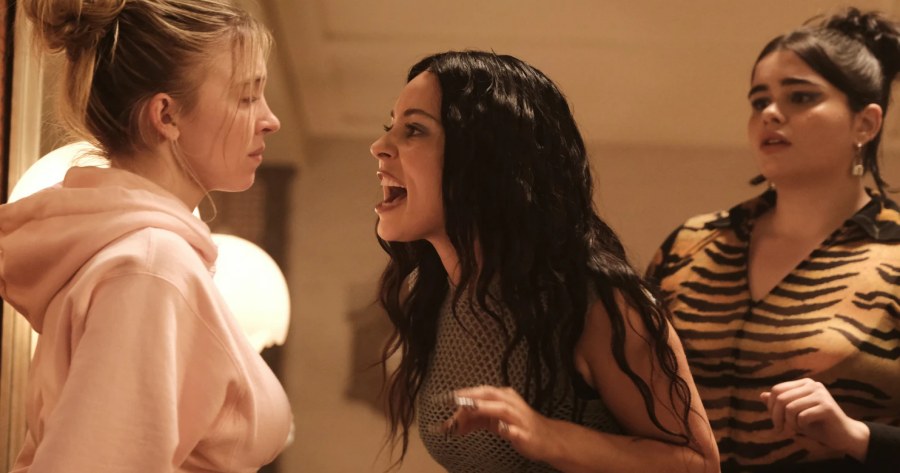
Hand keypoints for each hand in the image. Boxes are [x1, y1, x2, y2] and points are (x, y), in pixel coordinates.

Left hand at [443, 385, 559, 462]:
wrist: (549, 438)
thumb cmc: (519, 426)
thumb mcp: (495, 420)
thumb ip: (476, 418)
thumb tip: (453, 421)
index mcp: (504, 397)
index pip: (480, 393)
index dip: (462, 394)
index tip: (444, 398)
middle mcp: (511, 404)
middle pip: (489, 395)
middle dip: (470, 396)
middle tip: (452, 400)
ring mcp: (519, 418)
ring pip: (501, 409)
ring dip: (484, 408)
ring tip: (468, 408)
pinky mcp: (526, 434)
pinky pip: (516, 430)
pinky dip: (507, 429)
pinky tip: (500, 429)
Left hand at [761, 378, 869, 460]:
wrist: (843, 435)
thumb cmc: (816, 424)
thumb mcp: (794, 414)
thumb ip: (780, 404)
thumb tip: (762, 395)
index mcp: (804, 384)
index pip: (777, 390)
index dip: (771, 407)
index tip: (776, 423)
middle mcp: (812, 385)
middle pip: (781, 398)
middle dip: (776, 417)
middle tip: (780, 430)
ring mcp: (820, 394)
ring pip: (790, 408)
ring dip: (789, 423)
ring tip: (796, 429)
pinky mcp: (827, 406)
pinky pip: (802, 417)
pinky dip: (800, 426)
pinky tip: (807, 428)